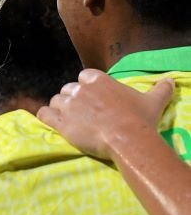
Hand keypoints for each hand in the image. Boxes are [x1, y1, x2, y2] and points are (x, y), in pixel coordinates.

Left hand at [37, 68, 174, 158]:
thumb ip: (160, 88)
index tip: (93, 97)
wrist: (128, 138)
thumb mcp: (153, 100)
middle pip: (68, 89)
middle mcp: (80, 89)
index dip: (86, 86)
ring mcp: (68, 105)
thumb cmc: (140, 118)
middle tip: (83, 111)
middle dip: (73, 98)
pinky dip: (45, 115)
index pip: (84, 76)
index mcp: (98, 80)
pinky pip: (44, 114)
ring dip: (60, 108)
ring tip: (69, 118)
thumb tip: (170, 80)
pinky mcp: (61, 122)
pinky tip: (48, 119)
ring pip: (56, 101)